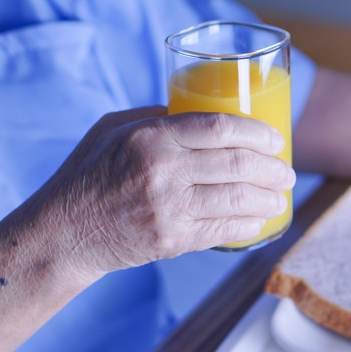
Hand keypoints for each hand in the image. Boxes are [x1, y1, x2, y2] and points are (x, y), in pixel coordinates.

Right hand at [36, 106, 294, 274]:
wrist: (63, 233)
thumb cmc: (88, 175)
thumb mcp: (113, 129)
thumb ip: (158, 117)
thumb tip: (205, 111)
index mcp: (150, 136)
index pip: (219, 127)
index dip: (256, 133)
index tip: (275, 139)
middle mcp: (161, 171)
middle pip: (236, 164)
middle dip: (272, 168)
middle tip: (287, 172)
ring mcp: (168, 208)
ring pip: (237, 199)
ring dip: (268, 199)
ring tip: (281, 197)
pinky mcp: (171, 240)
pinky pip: (223, 230)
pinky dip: (248, 225)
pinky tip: (260, 221)